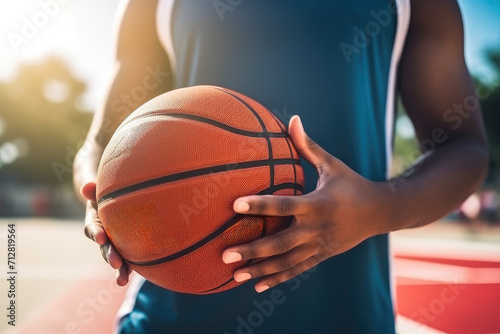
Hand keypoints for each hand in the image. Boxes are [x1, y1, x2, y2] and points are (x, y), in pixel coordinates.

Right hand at [81, 182, 131, 285]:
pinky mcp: (124, 248)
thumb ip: (93, 189)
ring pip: (115, 257)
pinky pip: (128, 259)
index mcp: (95, 220)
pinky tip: (135, 278)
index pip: (93, 228)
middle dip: (109, 255)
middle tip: (116, 264)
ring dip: (120, 269)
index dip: (96, 232)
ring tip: (123, 281)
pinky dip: (130, 268)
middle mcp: (103, 235)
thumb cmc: (106, 192)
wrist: (111, 200)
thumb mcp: (99, 189)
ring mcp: (113, 243)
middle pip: (104, 247)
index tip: (101, 237)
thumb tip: (86, 186)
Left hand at [222, 115, 392, 292]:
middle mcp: (317, 228)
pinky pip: (297, 269)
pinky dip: (278, 278)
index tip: (235, 205)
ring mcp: (319, 246)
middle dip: (252, 250)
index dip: (260, 206)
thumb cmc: (351, 184)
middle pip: (280, 243)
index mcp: (317, 204)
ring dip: (260, 270)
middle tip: (224, 255)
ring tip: (234, 276)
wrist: (380, 212)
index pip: (284, 205)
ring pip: (286, 262)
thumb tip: (293, 119)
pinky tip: (258, 286)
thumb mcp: (332, 165)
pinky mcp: (322, 256)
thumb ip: (308, 146)